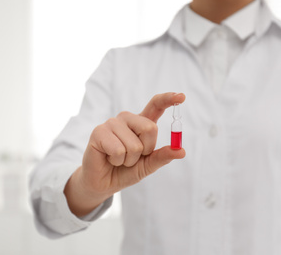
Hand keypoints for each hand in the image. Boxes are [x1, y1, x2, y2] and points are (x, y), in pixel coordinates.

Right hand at [64, 92, 185, 215]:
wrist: (103, 183)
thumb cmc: (125, 171)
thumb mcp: (148, 166)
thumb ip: (162, 157)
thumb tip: (181, 151)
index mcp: (140, 124)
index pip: (155, 105)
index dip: (168, 99)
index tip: (181, 97)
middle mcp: (126, 119)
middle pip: (150, 128)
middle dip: (145, 150)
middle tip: (131, 157)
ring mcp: (112, 123)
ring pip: (134, 144)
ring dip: (129, 160)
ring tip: (118, 159)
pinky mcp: (99, 131)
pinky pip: (118, 150)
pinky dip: (117, 160)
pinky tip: (108, 158)